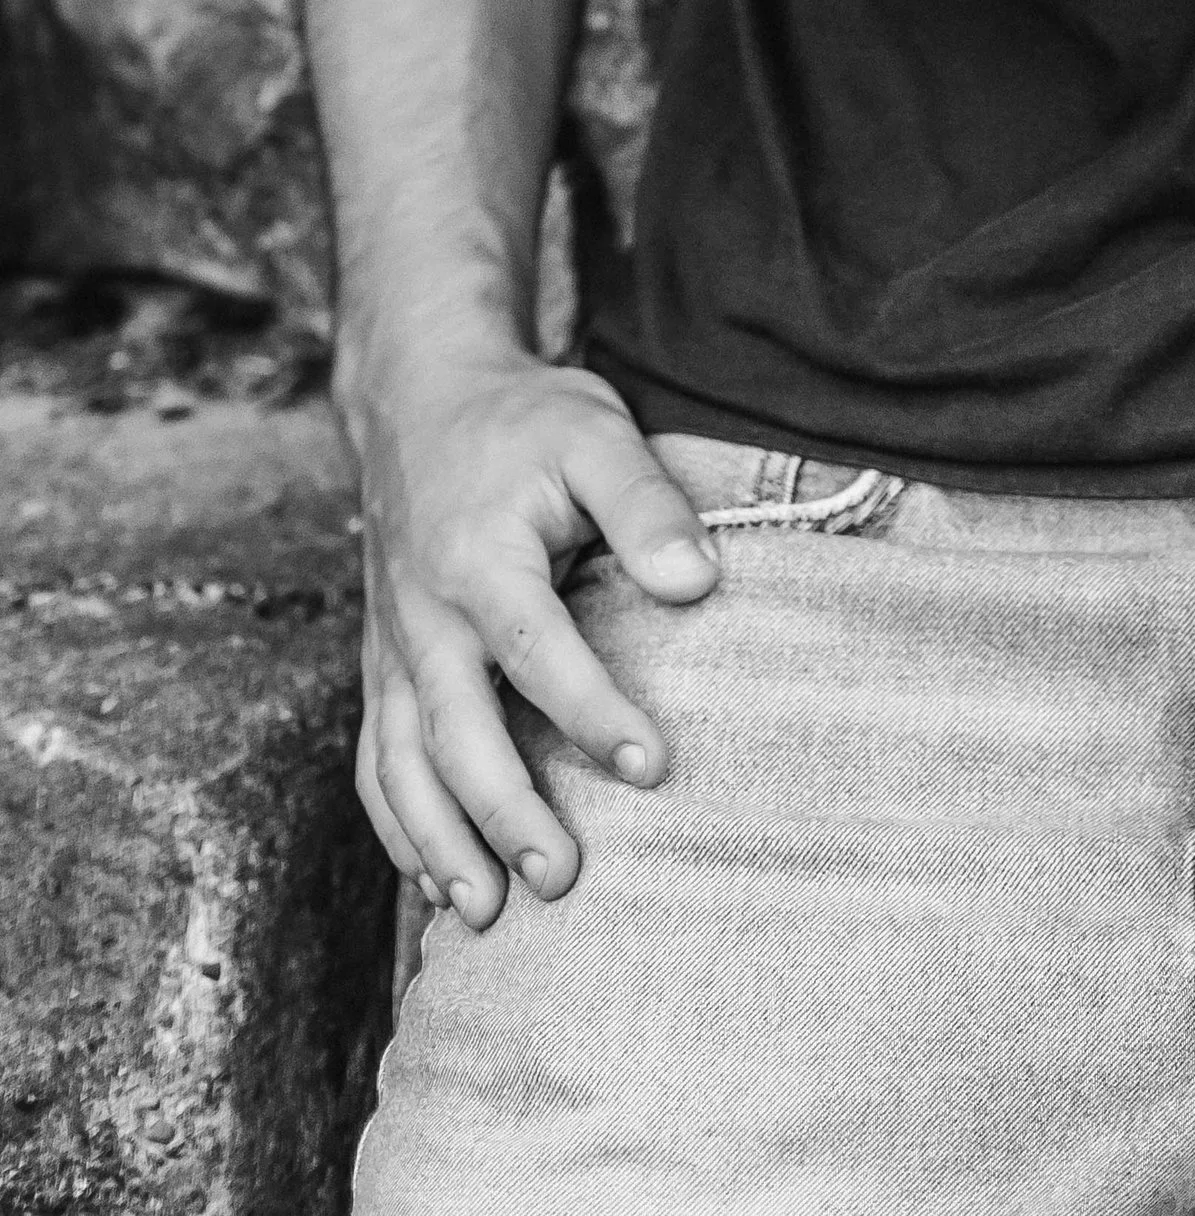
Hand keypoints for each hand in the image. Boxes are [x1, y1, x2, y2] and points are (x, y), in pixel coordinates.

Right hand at [347, 343, 720, 926]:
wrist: (418, 401)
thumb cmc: (522, 422)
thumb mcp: (595, 431)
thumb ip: (647, 504)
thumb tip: (699, 583)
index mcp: (479, 557)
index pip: (535, 650)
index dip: (592, 713)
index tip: (651, 769)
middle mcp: (423, 615)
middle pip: (455, 731)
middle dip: (504, 812)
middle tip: (563, 880)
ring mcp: (392, 647)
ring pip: (400, 763)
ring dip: (438, 842)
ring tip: (484, 916)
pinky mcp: (381, 666)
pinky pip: (374, 760)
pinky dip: (397, 826)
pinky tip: (432, 879)